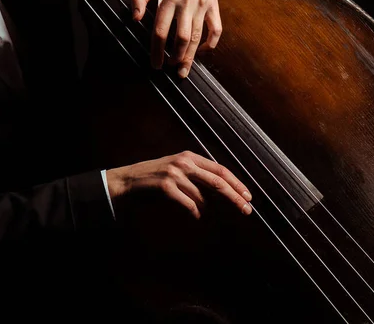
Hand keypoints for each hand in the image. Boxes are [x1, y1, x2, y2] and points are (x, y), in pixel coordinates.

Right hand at [106, 151, 251, 218]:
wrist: (125, 182)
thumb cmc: (154, 179)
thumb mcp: (177, 170)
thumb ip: (197, 176)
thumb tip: (223, 191)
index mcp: (190, 156)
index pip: (221, 169)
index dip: (237, 183)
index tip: (248, 196)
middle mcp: (184, 163)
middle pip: (218, 181)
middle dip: (235, 197)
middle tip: (247, 210)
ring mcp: (174, 174)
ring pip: (203, 197)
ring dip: (208, 210)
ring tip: (206, 215)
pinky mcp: (165, 187)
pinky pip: (189, 204)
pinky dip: (195, 213)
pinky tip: (196, 217)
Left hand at [132, 0, 221, 77]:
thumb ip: (139, 0)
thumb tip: (135, 19)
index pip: (160, 31)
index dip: (157, 51)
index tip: (156, 64)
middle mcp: (185, 2)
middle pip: (181, 38)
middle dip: (176, 57)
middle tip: (170, 67)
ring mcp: (201, 5)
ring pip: (197, 37)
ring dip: (190, 56)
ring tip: (183, 68)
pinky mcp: (214, 6)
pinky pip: (216, 30)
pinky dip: (210, 45)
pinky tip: (201, 52)